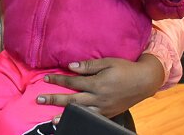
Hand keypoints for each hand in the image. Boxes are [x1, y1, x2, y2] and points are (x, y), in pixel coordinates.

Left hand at [38, 54, 163, 119]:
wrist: (144, 81)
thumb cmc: (125, 69)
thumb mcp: (107, 62)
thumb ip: (89, 66)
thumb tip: (71, 66)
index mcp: (97, 83)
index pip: (73, 81)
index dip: (59, 79)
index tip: (46, 78)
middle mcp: (99, 98)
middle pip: (72, 99)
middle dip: (54, 99)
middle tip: (39, 99)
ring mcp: (103, 108)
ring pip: (80, 112)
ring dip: (65, 115)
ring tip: (51, 119)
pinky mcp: (108, 113)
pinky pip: (91, 118)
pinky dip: (80, 120)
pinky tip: (73, 121)